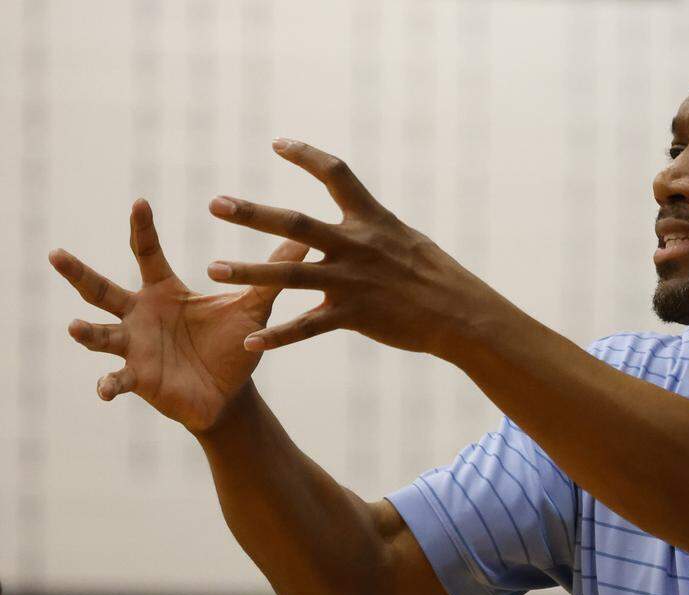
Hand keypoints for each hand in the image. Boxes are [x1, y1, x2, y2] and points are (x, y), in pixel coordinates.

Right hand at [50, 200, 307, 432]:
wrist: (230, 393)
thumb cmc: (234, 344)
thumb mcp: (254, 307)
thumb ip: (272, 274)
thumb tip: (306, 238)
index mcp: (164, 291)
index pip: (147, 253)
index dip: (141, 228)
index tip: (138, 202)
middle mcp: (140, 314)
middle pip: (100, 289)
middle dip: (78, 273)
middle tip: (56, 253)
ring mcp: (134, 347)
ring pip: (100, 335)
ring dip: (87, 333)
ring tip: (75, 328)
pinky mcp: (138, 378)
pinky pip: (116, 379)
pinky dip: (109, 383)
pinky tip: (104, 388)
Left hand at [206, 139, 497, 356]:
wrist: (460, 313)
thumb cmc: (436, 276)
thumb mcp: (406, 240)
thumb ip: (372, 228)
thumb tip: (357, 215)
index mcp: (371, 219)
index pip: (336, 174)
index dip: (306, 156)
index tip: (277, 144)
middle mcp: (356, 245)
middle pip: (296, 224)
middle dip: (253, 214)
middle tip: (215, 204)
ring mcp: (352, 281)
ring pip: (290, 276)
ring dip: (249, 273)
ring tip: (214, 269)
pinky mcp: (353, 315)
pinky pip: (307, 327)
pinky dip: (277, 336)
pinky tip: (249, 342)